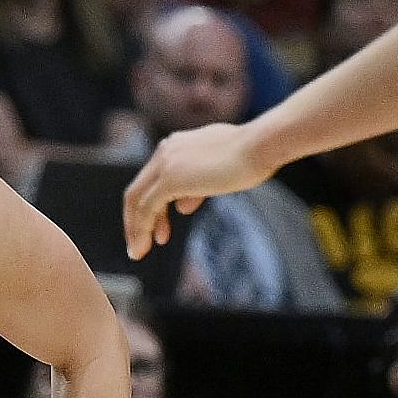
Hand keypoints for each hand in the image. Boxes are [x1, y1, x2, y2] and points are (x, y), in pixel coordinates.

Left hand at [123, 121, 270, 259]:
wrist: (261, 146)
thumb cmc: (251, 158)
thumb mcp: (217, 173)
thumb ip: (196, 188)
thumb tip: (181, 206)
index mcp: (176, 145)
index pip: (151, 179)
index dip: (149, 206)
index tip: (157, 229)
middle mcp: (166, 150)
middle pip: (137, 190)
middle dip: (135, 220)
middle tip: (138, 244)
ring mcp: (166, 163)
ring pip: (137, 200)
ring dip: (136, 229)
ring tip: (139, 251)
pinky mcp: (170, 178)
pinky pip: (147, 208)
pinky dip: (142, 229)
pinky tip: (145, 246)